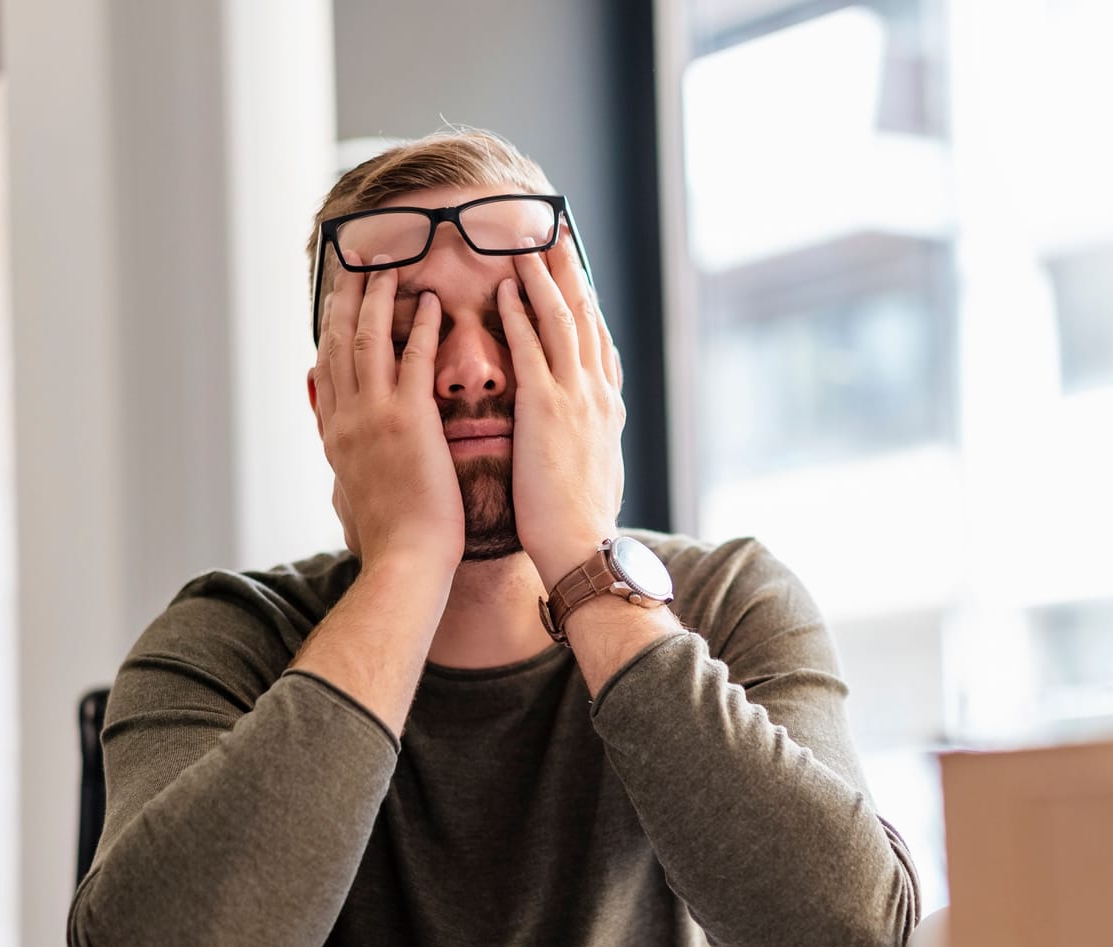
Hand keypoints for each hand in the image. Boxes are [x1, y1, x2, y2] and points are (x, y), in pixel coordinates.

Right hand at [312, 256, 461, 572]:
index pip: (326, 365)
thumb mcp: (349, 489)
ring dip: (378, 299)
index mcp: (335, 434)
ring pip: (368, 342)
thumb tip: (326, 433)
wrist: (406, 560)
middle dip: (345, 297)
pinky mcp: (409, 423)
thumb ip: (338, 451)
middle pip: (338, 342)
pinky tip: (433, 304)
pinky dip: (421, 328)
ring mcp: (374, 418)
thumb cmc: (390, 535)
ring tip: (390, 267)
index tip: (337, 295)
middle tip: (355, 261)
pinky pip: (414, 362)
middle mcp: (346, 418)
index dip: (329, 325)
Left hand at [498, 235, 626, 587]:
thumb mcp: (594, 471)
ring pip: (562, 320)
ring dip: (544, 278)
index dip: (587, 300)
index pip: (599, 340)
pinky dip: (520, 314)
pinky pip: (532, 349)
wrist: (582, 548)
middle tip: (557, 233)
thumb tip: (584, 434)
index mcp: (607, 408)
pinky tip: (506, 289)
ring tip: (526, 244)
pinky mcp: (547, 410)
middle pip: (586, 316)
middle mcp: (597, 394)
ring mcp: (575, 398)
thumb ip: (587, 440)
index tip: (575, 270)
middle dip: (571, 271)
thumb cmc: (579, 523)